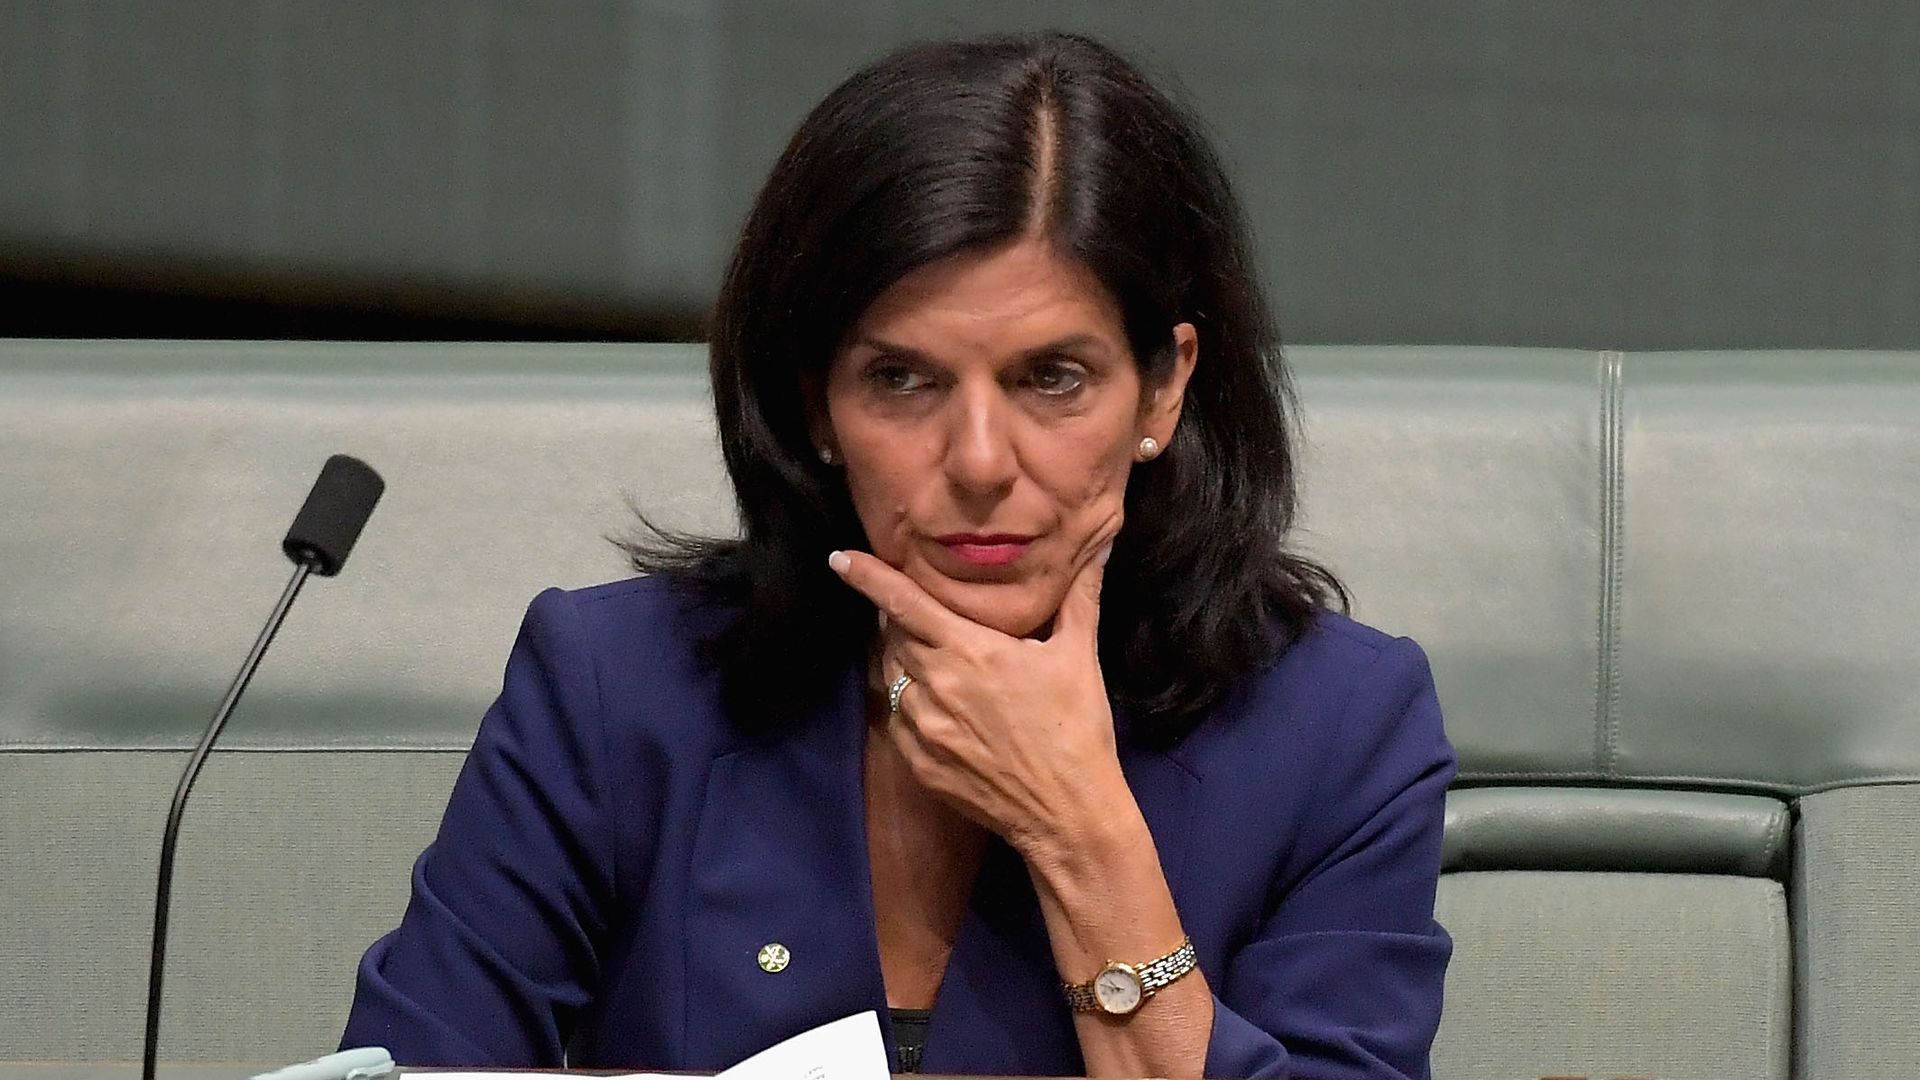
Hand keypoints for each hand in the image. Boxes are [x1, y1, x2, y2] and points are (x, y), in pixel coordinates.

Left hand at [829, 529, 1130, 862]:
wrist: (1067, 814)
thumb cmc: (1077, 729)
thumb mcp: (1079, 656)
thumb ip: (1080, 595)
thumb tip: (1101, 543)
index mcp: (970, 651)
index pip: (904, 603)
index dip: (868, 577)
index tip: (839, 559)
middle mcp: (936, 685)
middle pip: (894, 635)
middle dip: (900, 619)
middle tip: (922, 612)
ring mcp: (922, 728)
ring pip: (891, 676)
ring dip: (904, 660)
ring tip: (935, 659)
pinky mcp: (917, 763)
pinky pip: (897, 718)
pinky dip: (908, 702)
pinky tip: (938, 704)